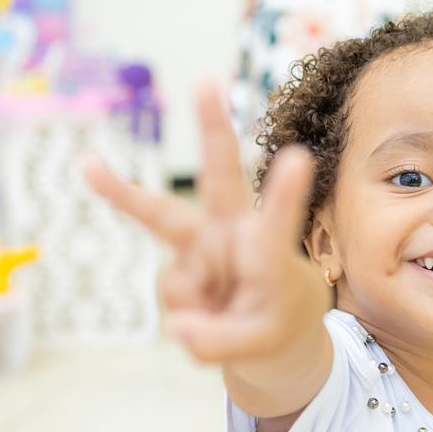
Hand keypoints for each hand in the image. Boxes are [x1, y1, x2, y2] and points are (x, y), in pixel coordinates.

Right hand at [83, 83, 328, 364]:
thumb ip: (217, 343)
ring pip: (161, 221)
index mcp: (270, 253)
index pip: (278, 226)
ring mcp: (204, 246)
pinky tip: (208, 314)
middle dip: (211, 132)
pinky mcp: (181, 260)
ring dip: (133, 208)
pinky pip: (168, 294)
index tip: (299, 156)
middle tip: (206, 81)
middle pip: (219, 180)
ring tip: (133, 214)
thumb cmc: (278, 329)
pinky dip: (186, 315)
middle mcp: (236, 236)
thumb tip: (174, 324)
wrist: (275, 337)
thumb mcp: (259, 349)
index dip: (284, 194)